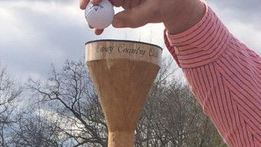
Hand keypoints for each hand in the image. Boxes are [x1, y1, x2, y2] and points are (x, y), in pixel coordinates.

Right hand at [79, 0, 205, 35]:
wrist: (174, 4)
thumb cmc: (167, 3)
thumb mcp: (153, 11)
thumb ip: (134, 18)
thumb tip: (115, 23)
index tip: (91, 3)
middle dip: (92, 3)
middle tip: (86, 13)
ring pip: (104, 2)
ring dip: (96, 14)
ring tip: (93, 27)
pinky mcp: (123, 3)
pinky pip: (109, 10)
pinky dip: (103, 19)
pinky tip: (99, 29)